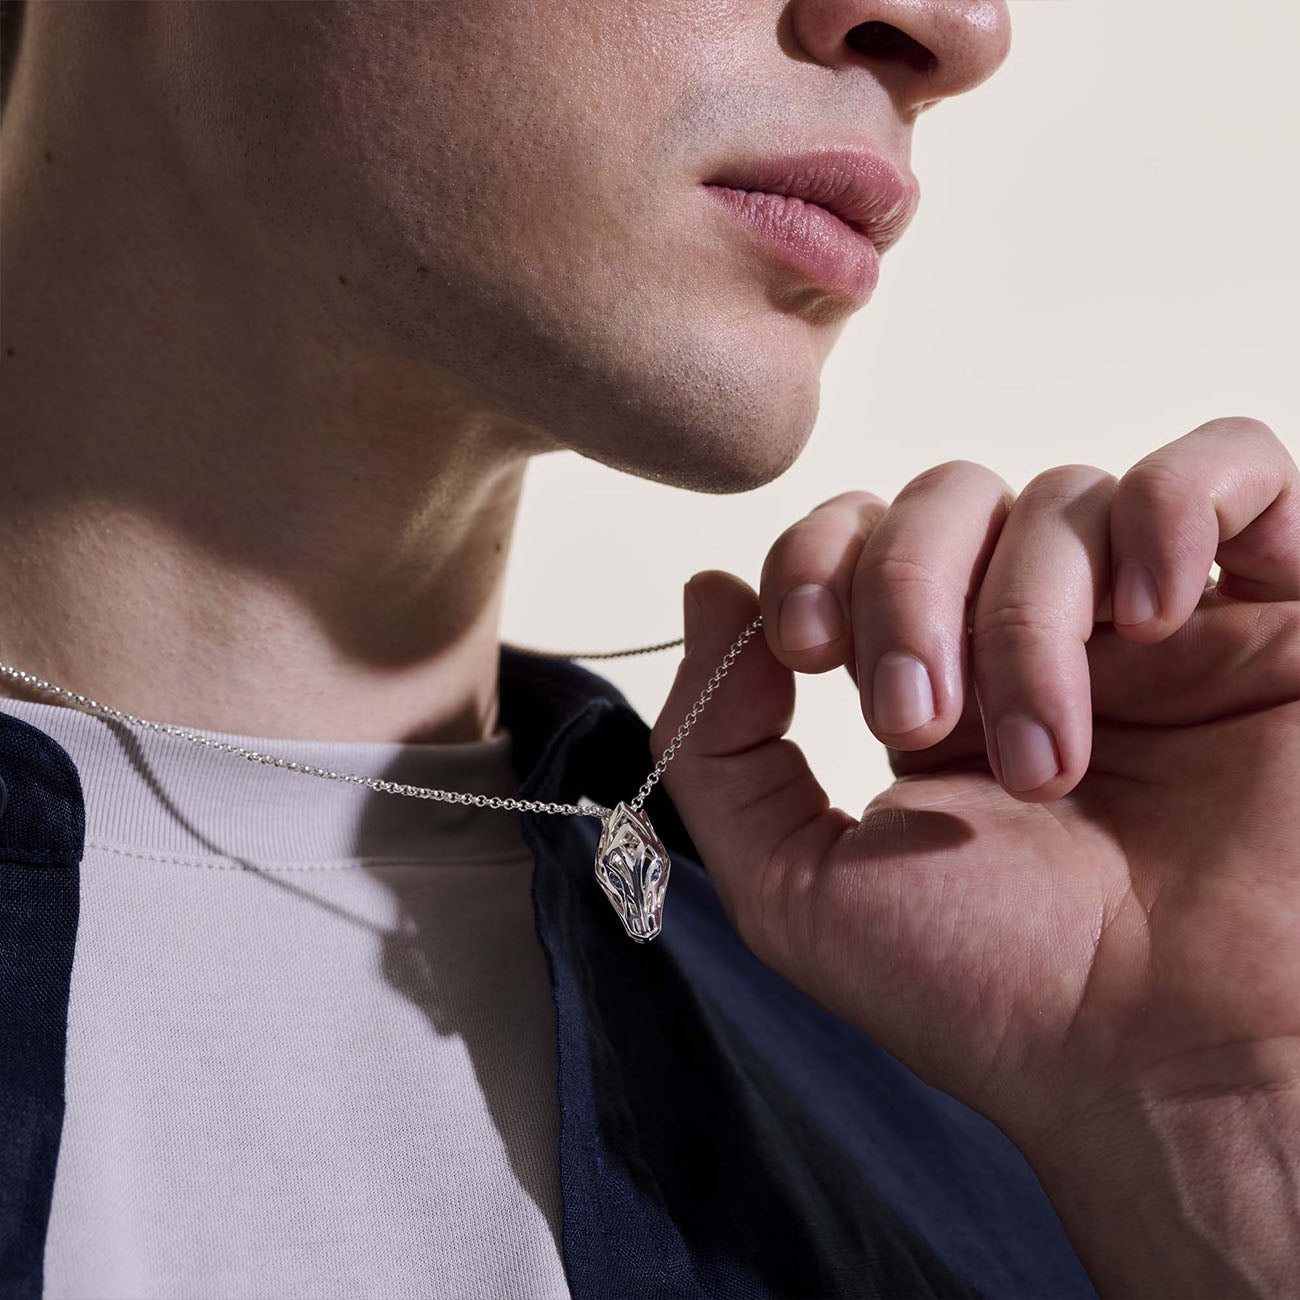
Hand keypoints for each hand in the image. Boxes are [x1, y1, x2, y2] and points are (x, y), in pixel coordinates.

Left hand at [651, 416, 1299, 1293]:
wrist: (1173, 1065)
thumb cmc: (995, 991)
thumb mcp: (798, 886)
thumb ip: (724, 744)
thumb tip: (709, 593)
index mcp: (940, 687)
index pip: (859, 535)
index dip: (819, 558)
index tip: (808, 650)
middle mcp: (1044, 640)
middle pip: (950, 499)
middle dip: (909, 593)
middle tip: (920, 720)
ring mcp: (1160, 621)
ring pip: (1065, 497)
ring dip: (1028, 619)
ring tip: (1047, 758)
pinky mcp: (1278, 615)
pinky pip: (1238, 464)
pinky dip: (1178, 500)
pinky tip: (1155, 610)